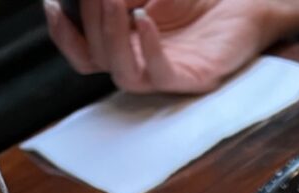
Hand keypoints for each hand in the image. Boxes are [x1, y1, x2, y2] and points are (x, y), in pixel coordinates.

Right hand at [43, 0, 298, 93]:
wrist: (246, 1)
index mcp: (127, 43)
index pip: (83, 52)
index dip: (63, 34)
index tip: (52, 5)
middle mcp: (143, 63)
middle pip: (98, 60)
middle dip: (90, 23)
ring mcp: (167, 74)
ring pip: (123, 75)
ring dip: (111, 38)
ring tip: (116, 3)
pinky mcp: (193, 79)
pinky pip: (161, 74)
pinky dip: (148, 49)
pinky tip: (144, 20)